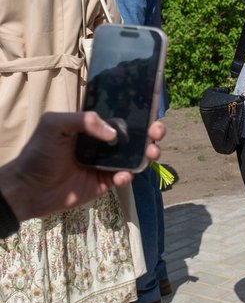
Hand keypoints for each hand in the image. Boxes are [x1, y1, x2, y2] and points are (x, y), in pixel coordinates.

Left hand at [0, 112, 164, 221]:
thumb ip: (83, 120)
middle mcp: (103, 143)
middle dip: (152, 132)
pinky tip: (121, 176)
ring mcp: (106, 163)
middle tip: (157, 133)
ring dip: (149, 153)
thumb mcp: (54, 125)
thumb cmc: (39, 153)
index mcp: (92, 126)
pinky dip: (128, 176)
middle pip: (136, 135)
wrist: (29, 189)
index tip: (152, 113)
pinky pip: (125, 177)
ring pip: (136, 156)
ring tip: (151, 153)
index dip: (140, 114)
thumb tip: (114, 133)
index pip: (121, 116)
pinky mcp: (106, 182)